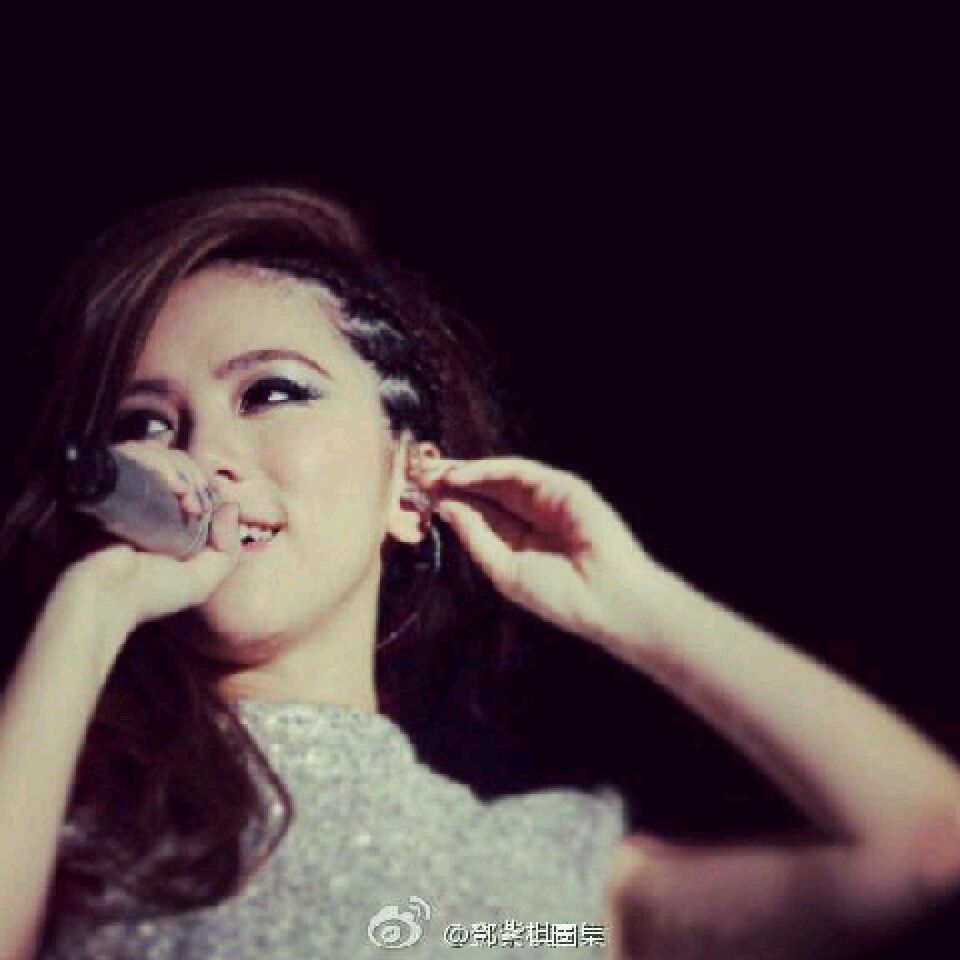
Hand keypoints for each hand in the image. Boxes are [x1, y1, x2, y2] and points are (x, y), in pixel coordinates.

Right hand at [62, 442, 243, 633]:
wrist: (107, 597)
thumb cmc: (152, 593)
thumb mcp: (203, 579)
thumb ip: (228, 549)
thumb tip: (231, 506)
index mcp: (164, 515)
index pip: (190, 478)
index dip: (205, 485)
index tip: (209, 508)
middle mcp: (143, 496)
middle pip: (177, 460)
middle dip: (196, 477)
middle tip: (196, 507)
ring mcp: (123, 486)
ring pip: (159, 452)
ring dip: (180, 470)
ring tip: (184, 499)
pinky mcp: (107, 479)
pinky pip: (136, 451)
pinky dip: (160, 463)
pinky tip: (172, 488)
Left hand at [419, 456, 656, 643]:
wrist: (604, 596)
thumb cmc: (557, 594)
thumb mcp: (503, 569)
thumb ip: (475, 535)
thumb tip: (444, 506)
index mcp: (517, 538)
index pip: (477, 512)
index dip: (449, 500)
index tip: (417, 493)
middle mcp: (530, 514)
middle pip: (484, 489)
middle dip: (451, 480)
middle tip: (417, 471)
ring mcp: (546, 497)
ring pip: (497, 476)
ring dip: (463, 471)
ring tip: (431, 471)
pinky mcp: (560, 485)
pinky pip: (517, 472)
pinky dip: (487, 471)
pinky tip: (460, 476)